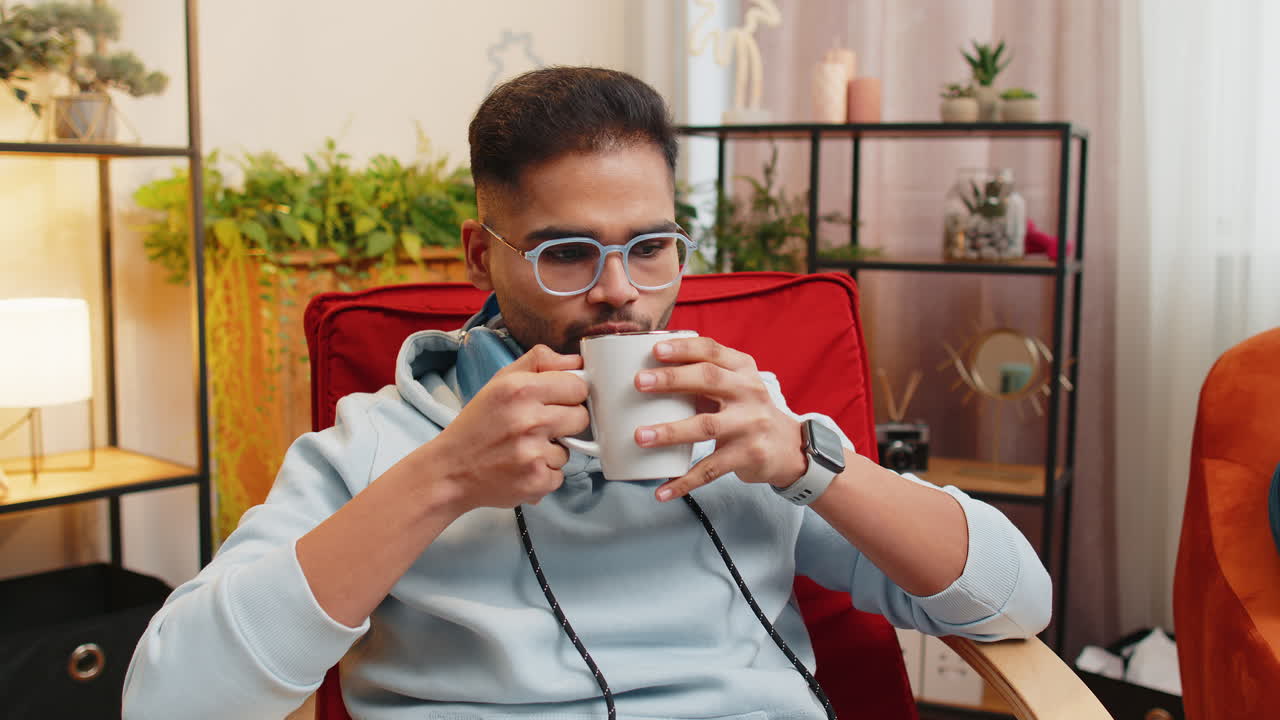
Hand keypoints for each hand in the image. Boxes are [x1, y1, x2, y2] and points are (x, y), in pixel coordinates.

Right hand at [428, 345, 588, 510]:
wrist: (450, 471)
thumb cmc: (477, 425)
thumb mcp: (500, 381)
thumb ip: (540, 362)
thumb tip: (577, 362)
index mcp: (520, 389)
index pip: (578, 386)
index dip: (570, 394)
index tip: (558, 400)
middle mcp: (528, 420)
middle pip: (581, 417)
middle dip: (566, 421)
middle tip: (539, 425)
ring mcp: (533, 454)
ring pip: (570, 449)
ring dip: (552, 450)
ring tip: (524, 448)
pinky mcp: (536, 481)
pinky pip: (559, 474)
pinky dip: (543, 473)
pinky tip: (522, 467)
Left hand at [633, 337, 807, 501]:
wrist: (788, 448)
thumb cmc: (745, 411)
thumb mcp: (734, 386)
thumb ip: (702, 376)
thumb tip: (648, 374)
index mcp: (742, 369)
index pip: (712, 350)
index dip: (683, 348)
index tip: (655, 350)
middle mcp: (749, 392)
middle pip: (708, 379)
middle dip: (671, 380)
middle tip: (638, 382)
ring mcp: (750, 424)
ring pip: (706, 426)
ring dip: (670, 432)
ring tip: (640, 437)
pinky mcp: (749, 455)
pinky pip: (711, 469)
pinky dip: (684, 481)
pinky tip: (661, 491)